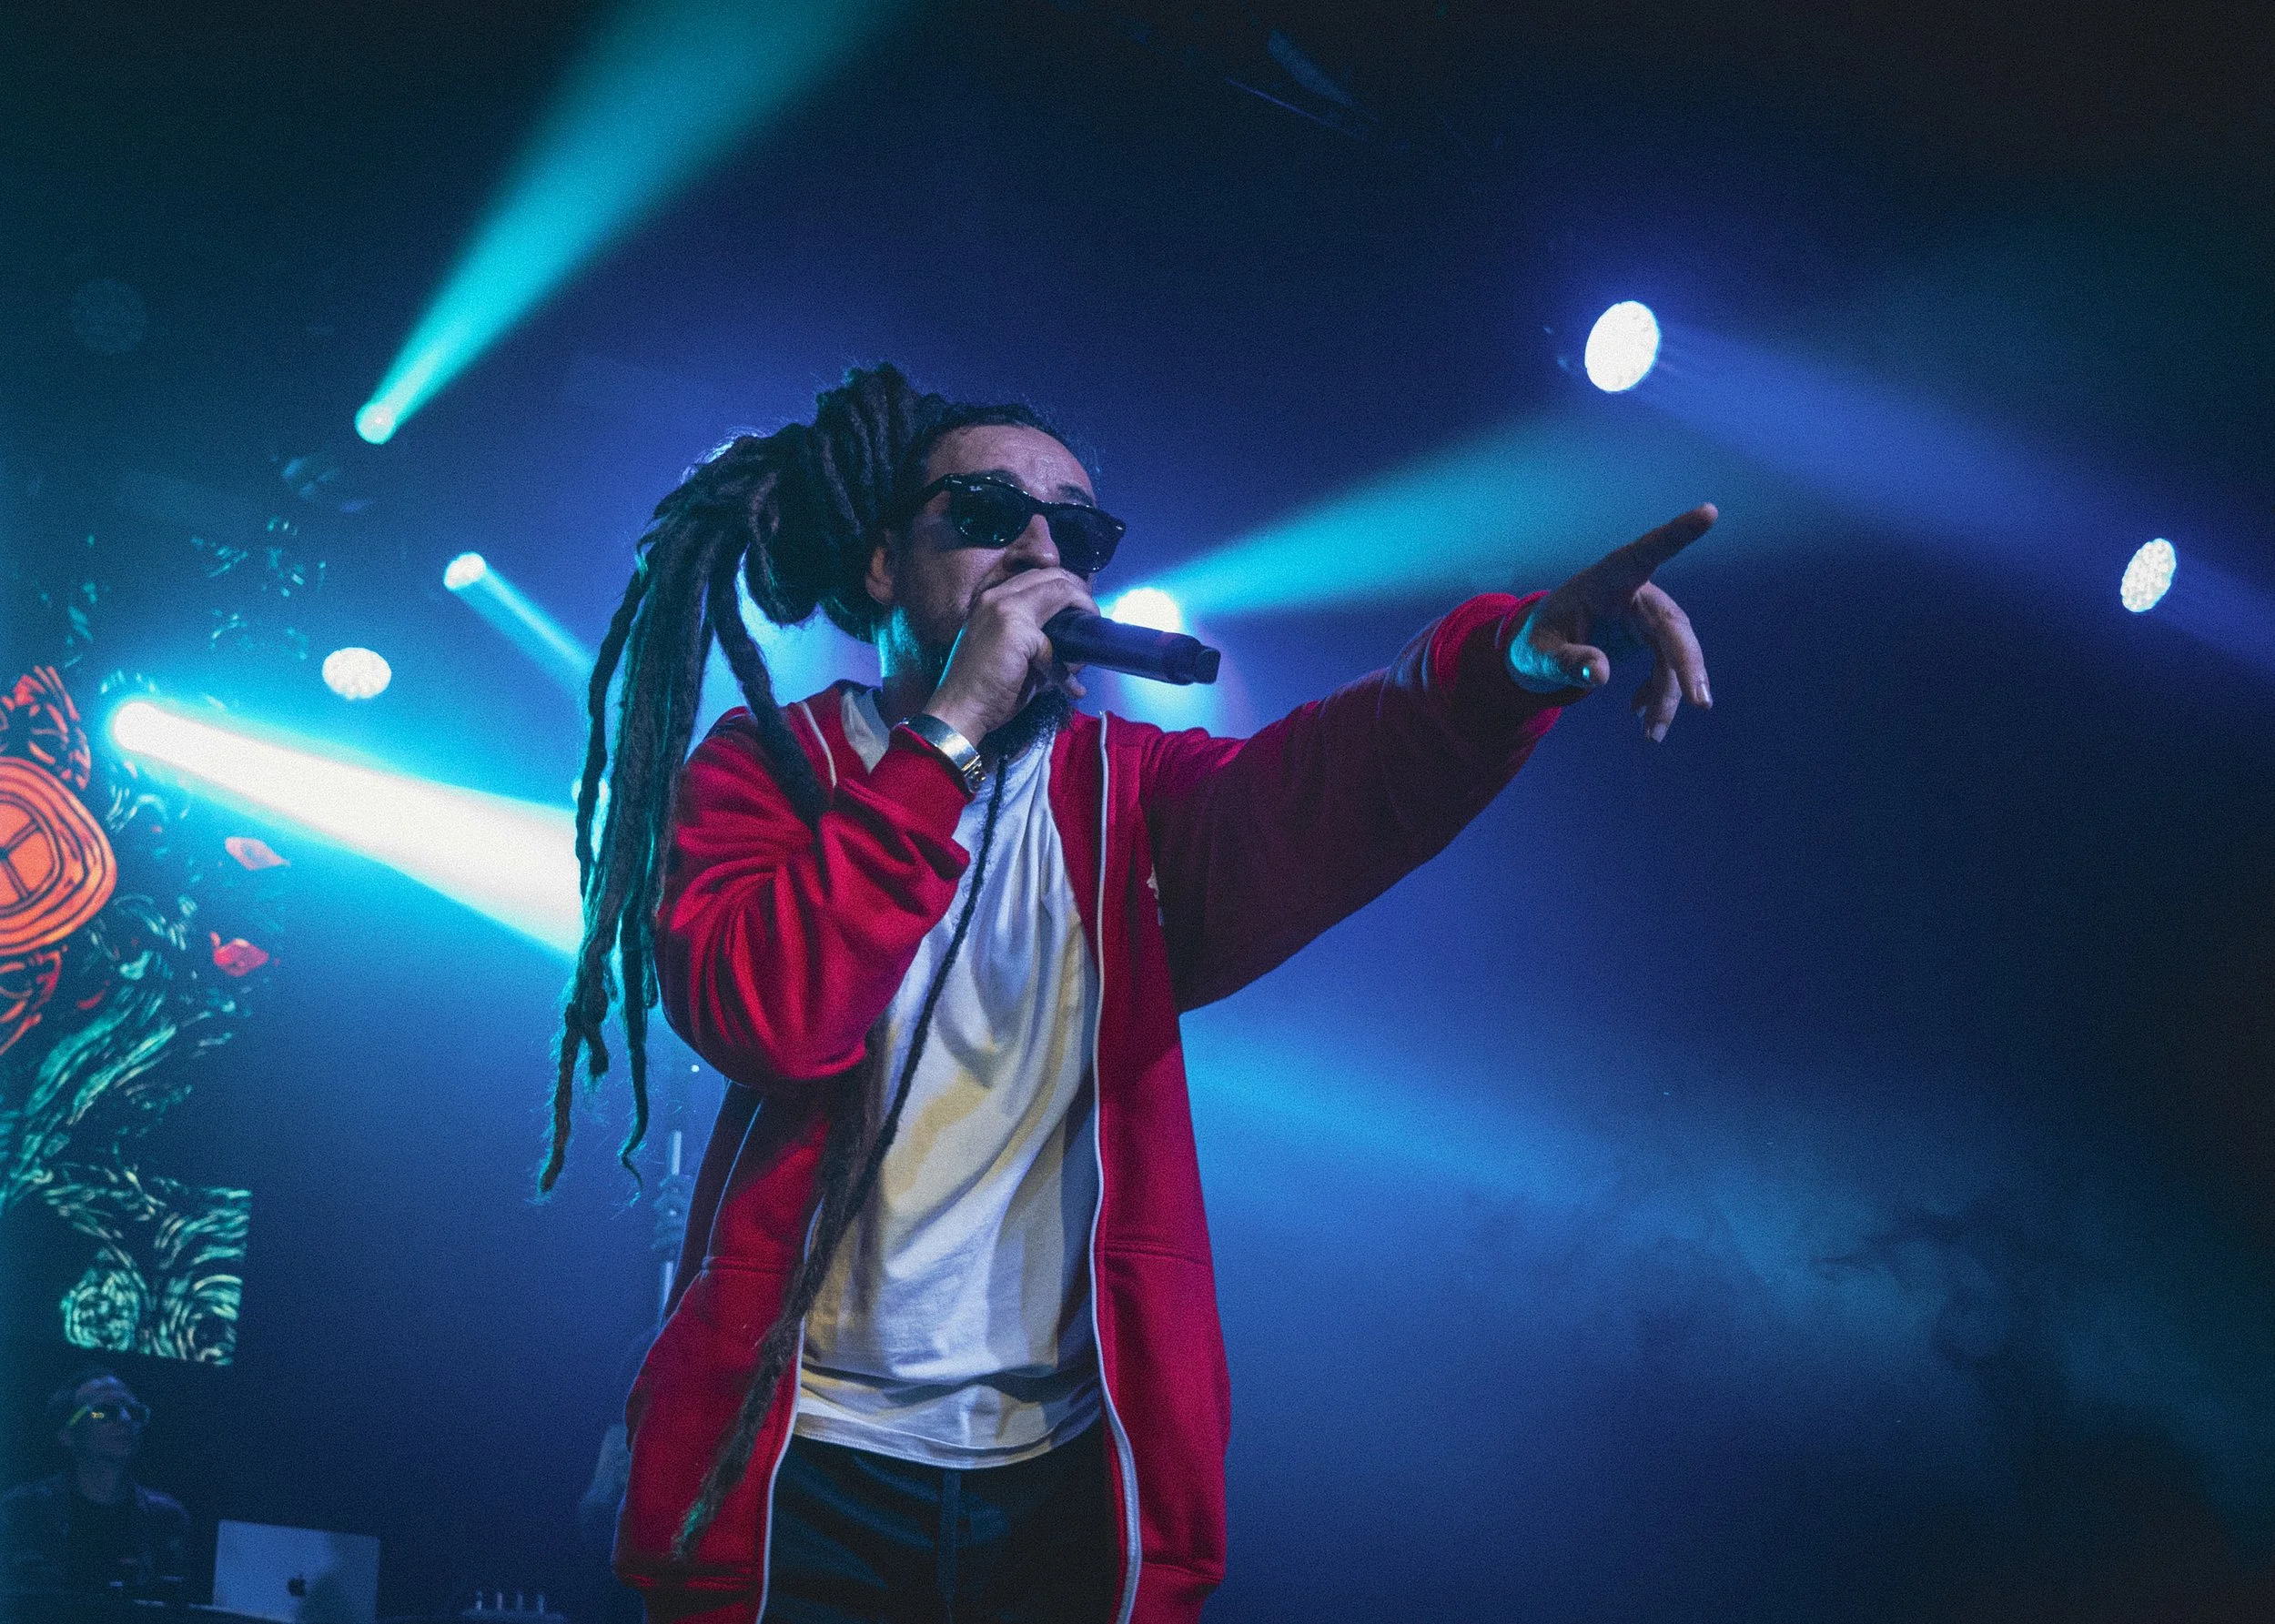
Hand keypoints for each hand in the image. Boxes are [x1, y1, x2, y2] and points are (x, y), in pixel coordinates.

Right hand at [922, 567, 1097, 743]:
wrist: (958, 710)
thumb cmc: (983, 688)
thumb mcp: (1011, 654)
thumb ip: (1040, 643)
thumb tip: (1076, 650)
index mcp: (990, 600)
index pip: (1035, 576)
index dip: (1063, 584)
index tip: (1079, 603)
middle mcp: (995, 596)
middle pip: (1051, 575)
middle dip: (1079, 590)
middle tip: (1091, 613)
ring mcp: (1004, 609)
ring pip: (1059, 588)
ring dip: (1083, 606)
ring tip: (1092, 629)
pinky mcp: (1016, 629)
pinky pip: (1058, 642)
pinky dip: (1068, 668)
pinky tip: (1072, 687)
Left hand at [1509, 504, 1714, 741]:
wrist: (1542, 652)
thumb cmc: (1538, 640)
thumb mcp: (1539, 654)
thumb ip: (1567, 661)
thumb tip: (1601, 674)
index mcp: (1607, 579)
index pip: (1645, 552)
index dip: (1677, 534)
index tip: (1709, 512)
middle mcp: (1636, 593)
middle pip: (1673, 625)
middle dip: (1687, 665)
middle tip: (1699, 704)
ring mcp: (1648, 616)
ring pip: (1675, 655)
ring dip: (1670, 695)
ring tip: (1651, 736)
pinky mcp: (1652, 638)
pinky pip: (1668, 668)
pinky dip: (1659, 696)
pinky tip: (1641, 718)